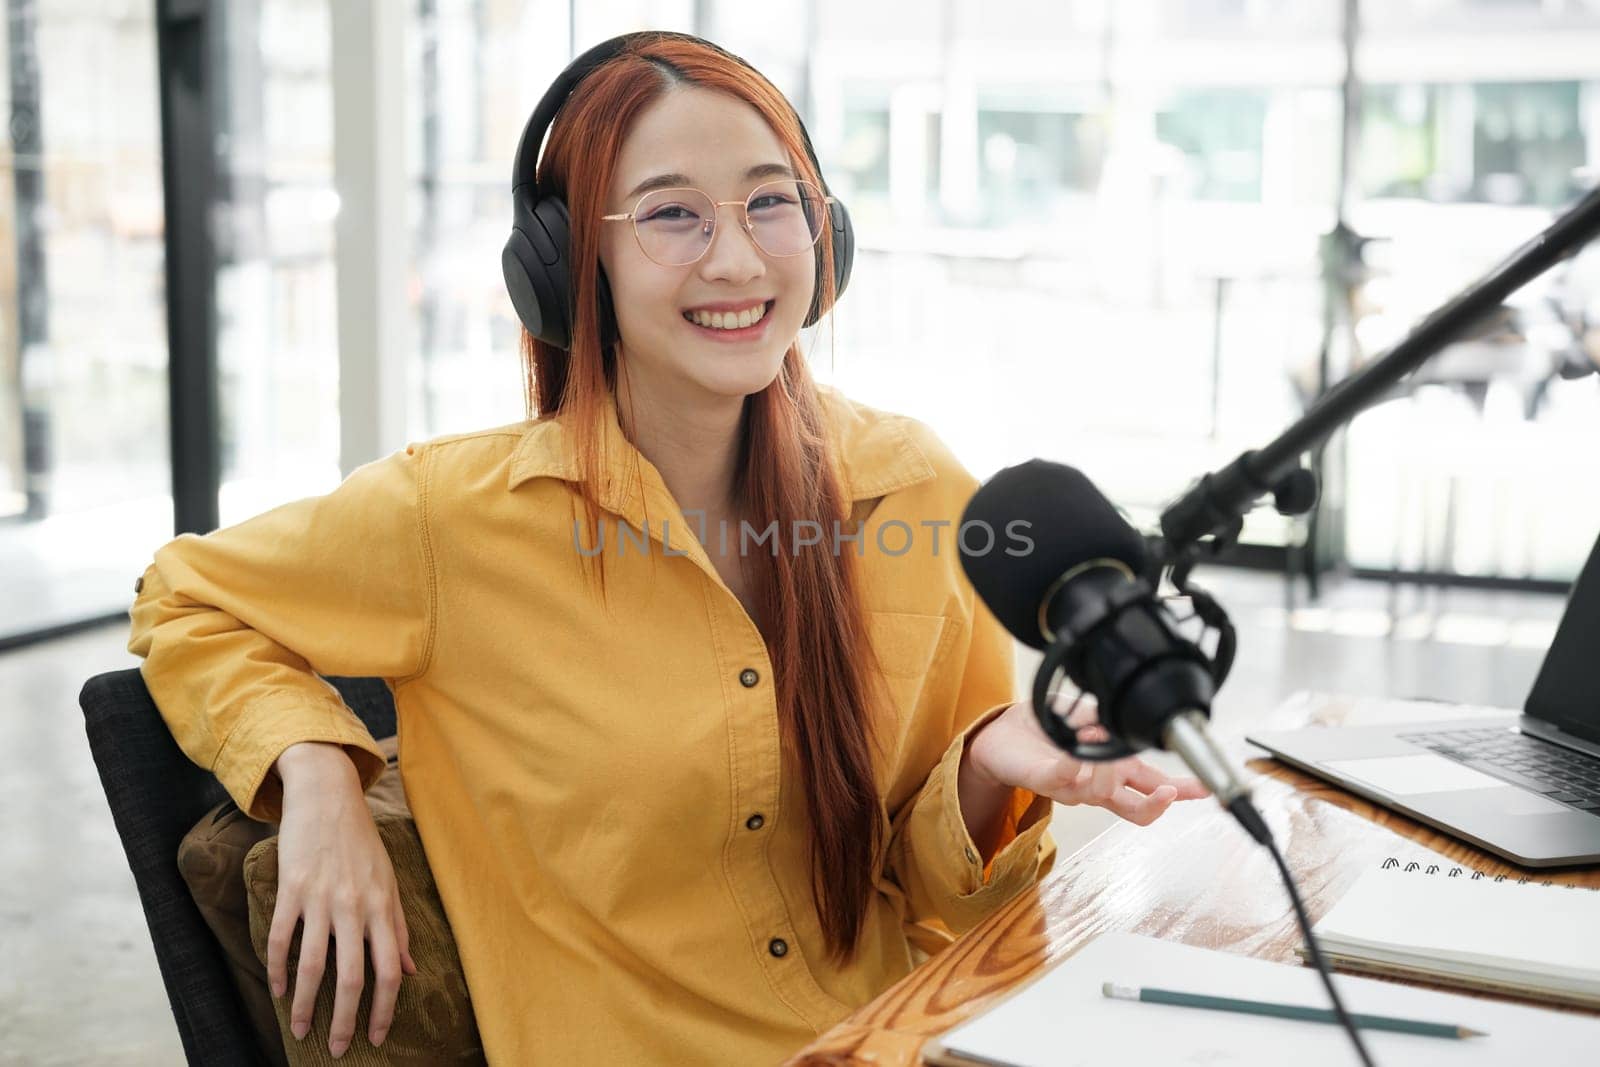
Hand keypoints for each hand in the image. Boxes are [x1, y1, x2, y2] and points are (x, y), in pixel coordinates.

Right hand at [270, 742, 417, 1057]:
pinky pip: (282, 938)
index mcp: (382, 907)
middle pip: (351, 977)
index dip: (383, 1009)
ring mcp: (320, 898)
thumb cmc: (362, 843)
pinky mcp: (291, 889)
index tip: (376, 1037)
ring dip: (305, 1005)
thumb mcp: (390, 881)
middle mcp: (354, 906)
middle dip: (344, 1020)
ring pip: (312, 966)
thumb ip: (398, 927)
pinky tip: (278, 990)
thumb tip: (409, 971)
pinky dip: (278, 969)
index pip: (388, 971)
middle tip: (337, 1048)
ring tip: (301, 1030)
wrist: (328, 797)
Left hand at [967, 696, 1208, 825]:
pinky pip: (1064, 778)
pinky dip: (1076, 762)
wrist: (1000, 736)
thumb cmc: (1043, 730)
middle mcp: (1094, 784)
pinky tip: (1081, 745)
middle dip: (1157, 805)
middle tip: (1169, 793)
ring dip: (1110, 767)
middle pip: (1135, 810)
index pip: (1151, 786)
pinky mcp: (1043, 780)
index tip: (1205, 788)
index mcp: (1111, 770)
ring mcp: (1069, 787)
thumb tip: (1130, 718)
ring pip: (1102, 793)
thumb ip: (1109, 721)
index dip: (1180, 791)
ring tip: (1103, 736)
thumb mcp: (1086, 717)